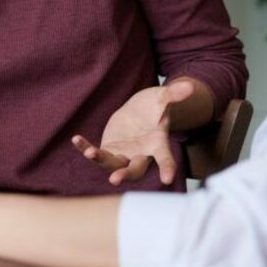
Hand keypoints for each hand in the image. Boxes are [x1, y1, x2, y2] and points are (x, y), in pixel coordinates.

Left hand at [71, 80, 194, 186]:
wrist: (140, 112)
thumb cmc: (154, 107)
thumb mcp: (162, 98)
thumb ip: (174, 94)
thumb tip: (189, 86)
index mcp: (157, 144)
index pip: (164, 158)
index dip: (167, 168)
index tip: (167, 180)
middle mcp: (141, 154)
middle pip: (135, 169)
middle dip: (125, 174)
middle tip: (115, 179)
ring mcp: (124, 155)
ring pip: (113, 164)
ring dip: (101, 160)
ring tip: (90, 153)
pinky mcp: (109, 151)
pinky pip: (97, 153)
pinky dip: (86, 148)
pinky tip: (76, 139)